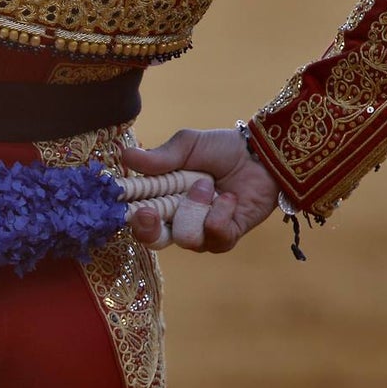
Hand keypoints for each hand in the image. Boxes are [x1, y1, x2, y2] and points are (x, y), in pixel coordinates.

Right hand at [122, 128, 279, 252]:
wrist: (262, 153)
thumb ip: (158, 157)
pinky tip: (228, 197)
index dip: (133, 220)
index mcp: (163, 200)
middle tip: (149, 212)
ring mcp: (203, 233)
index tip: (133, 207)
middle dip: (148, 229)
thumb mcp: (187, 146)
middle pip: (154, 241)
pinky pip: (214, 233)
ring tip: (209, 185)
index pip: (139, 221)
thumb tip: (124, 156)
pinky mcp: (226, 238)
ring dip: (195, 208)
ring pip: (186, 238)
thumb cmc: (222, 148)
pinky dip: (220, 212)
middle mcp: (179, 221)